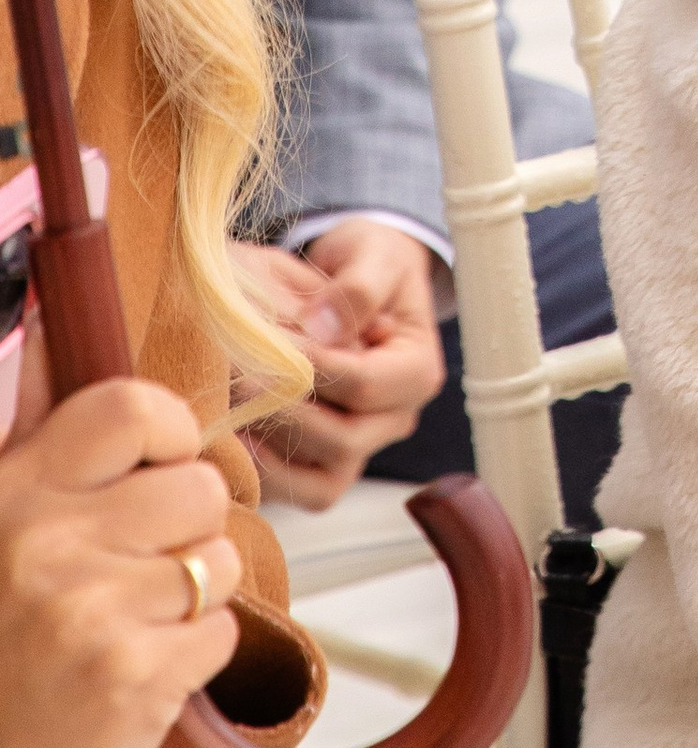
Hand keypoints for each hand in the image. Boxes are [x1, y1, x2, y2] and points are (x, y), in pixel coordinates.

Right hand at [0, 371, 241, 747]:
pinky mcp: (135, 681)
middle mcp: (51, 546)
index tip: (160, 465)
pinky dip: (194, 654)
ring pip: (219, 561)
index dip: (170, 432)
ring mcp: (93, 615)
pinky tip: (136, 667)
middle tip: (138, 565)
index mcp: (18, 492)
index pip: (132, 409)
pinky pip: (222, 633)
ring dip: (193, 593)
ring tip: (130, 621)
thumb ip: (39, 426)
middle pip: (200, 487)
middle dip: (188, 526)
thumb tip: (56, 313)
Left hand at [230, 224, 444, 512]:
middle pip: (344, 439)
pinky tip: (232, 435)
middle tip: (236, 377)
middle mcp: (395, 418)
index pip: (365, 385)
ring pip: (322, 479)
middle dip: (284, 410)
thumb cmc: (368, 264)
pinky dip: (263, 474)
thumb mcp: (373, 256)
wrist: (355, 280)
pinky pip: (299, 491)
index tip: (269, 343)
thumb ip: (357, 287)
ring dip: (271, 446)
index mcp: (417, 371)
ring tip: (231, 407)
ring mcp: (362, 447)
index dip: (313, 368)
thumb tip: (324, 327)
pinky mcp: (326, 465)